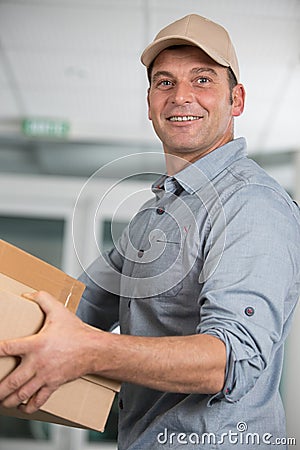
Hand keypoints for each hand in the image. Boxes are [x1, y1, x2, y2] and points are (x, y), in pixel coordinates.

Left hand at [0, 290, 99, 412]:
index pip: (8, 348)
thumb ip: (43, 299)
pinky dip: (27, 407)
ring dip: (8, 400)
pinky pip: (38, 401)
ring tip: (1, 401)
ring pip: (22, 394)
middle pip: (11, 381)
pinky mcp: (53, 384)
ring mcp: (45, 376)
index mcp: (36, 344)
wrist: (93, 349)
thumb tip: (28, 294)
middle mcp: (37, 363)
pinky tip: (20, 406)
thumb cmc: (76, 332)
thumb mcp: (59, 311)